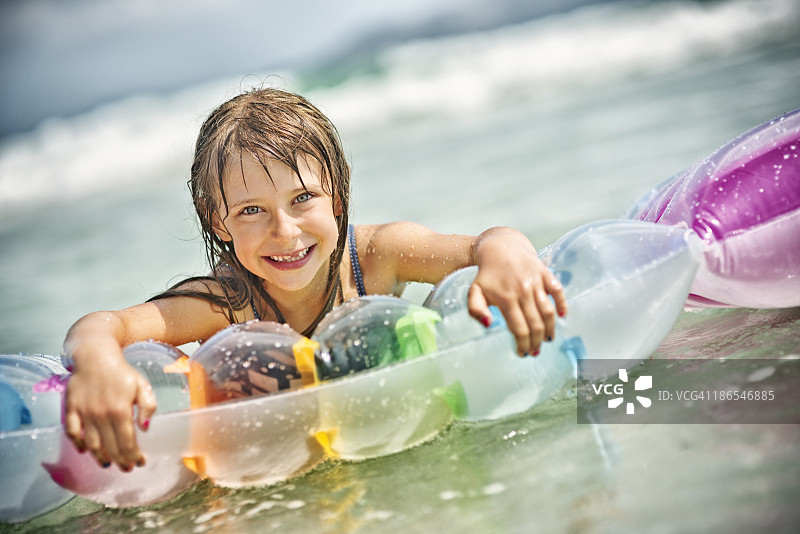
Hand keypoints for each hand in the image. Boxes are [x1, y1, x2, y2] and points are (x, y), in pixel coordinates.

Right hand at [64, 353, 156, 469]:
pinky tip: (84, 450)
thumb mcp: (142, 385)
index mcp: (121, 410)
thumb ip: (148, 406)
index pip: (128, 441)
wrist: (95, 356)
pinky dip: (77, 444)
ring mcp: (85, 413)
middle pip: (111, 446)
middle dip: (120, 461)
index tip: (140, 462)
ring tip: (108, 464)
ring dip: (100, 457)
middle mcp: (102, 415)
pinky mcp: (71, 409)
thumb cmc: (121, 372)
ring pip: (91, 443)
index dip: (134, 455)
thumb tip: (146, 428)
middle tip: (126, 468)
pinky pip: (72, 432)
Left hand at [467, 228, 566, 355]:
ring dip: (550, 329)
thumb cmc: (488, 275)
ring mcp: (536, 282)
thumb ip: (475, 310)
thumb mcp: (474, 292)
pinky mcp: (545, 273)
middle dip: (536, 343)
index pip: (519, 329)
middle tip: (535, 351)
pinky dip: (563, 304)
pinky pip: (558, 291)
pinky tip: (562, 316)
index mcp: (505, 299)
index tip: (522, 354)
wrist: (501, 248)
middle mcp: (522, 291)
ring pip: (548, 312)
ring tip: (547, 339)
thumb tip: (488, 325)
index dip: (523, 345)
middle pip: (535, 325)